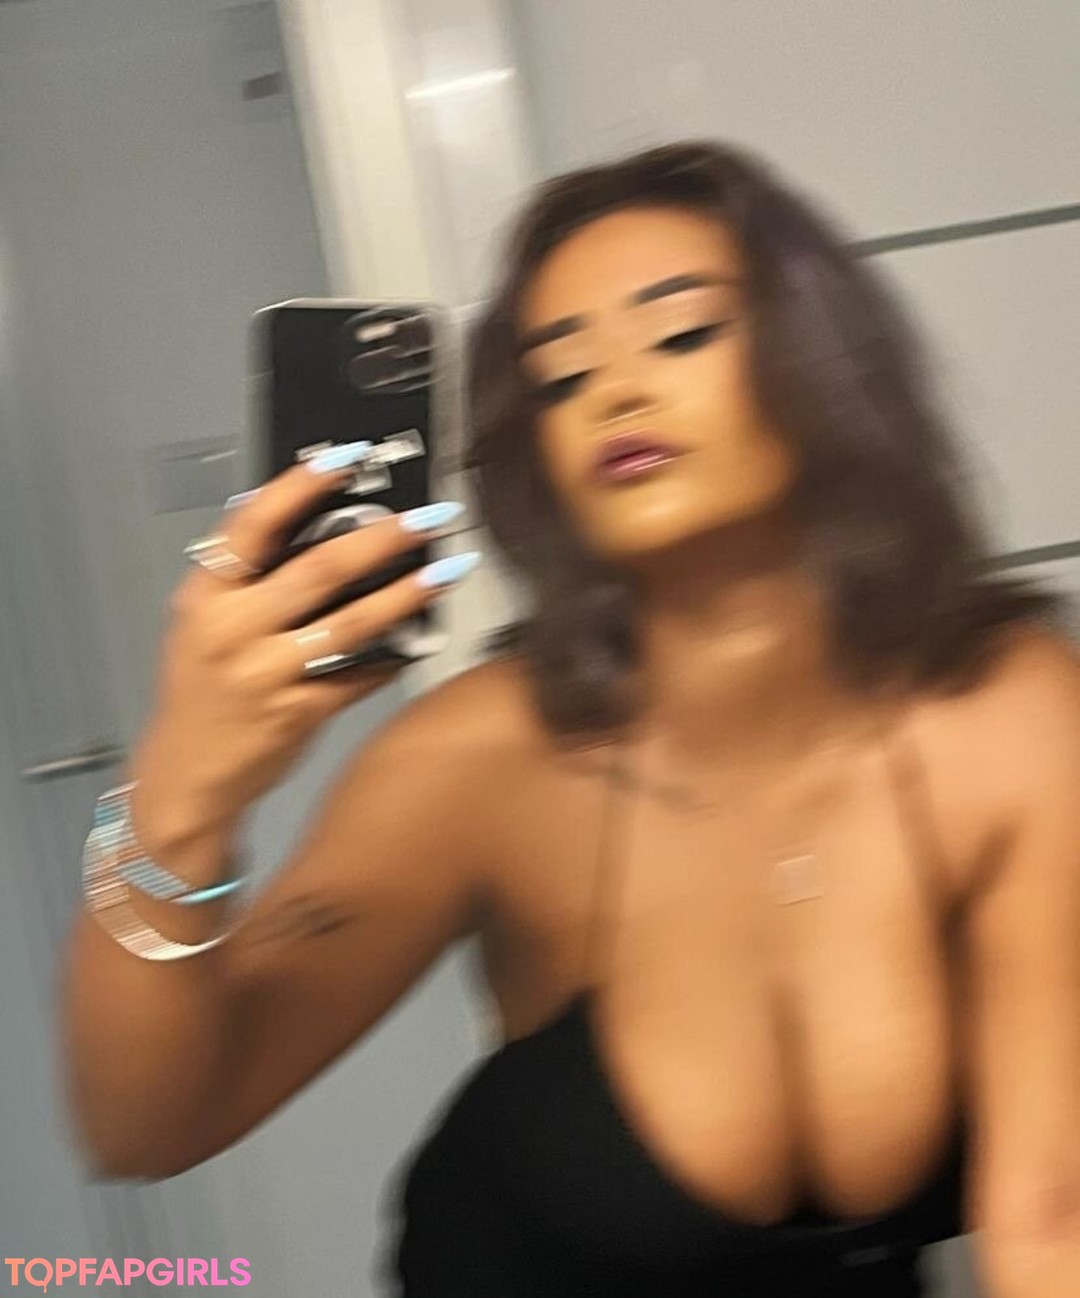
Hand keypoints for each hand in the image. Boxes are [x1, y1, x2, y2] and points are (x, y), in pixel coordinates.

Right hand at [128, 453, 476, 851]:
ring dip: (405, 594)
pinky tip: (421, 642)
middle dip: (382, 537)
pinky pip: (358, 678)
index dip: (301, 486)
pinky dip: (393, 659)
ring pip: (350, 623)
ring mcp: (265, 675)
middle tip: (428, 518)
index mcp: (204, 596)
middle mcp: (232, 630)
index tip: (347, 458)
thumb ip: (244, 578)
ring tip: (446, 571)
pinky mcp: (296, 715)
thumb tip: (298, 516)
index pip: (253, 525)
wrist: (184, 780)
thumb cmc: (201, 694)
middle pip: (318, 570)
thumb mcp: (204, 626)